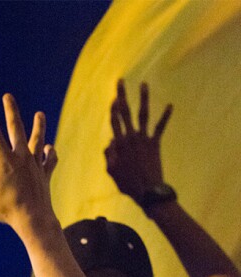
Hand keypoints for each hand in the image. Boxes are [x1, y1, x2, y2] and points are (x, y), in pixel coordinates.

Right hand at [0, 94, 58, 233]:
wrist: (33, 220)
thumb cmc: (5, 208)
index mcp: (3, 159)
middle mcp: (21, 157)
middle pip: (17, 128)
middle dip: (11, 111)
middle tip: (8, 96)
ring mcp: (35, 164)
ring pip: (38, 140)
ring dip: (39, 126)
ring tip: (40, 114)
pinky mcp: (45, 174)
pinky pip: (50, 160)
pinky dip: (50, 153)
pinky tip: (50, 148)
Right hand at [104, 79, 172, 202]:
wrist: (147, 191)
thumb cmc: (127, 184)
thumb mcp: (111, 171)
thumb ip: (108, 156)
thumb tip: (110, 142)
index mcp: (118, 145)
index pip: (114, 122)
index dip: (113, 108)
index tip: (113, 97)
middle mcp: (131, 138)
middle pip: (125, 112)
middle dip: (121, 96)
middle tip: (120, 81)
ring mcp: (144, 139)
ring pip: (143, 114)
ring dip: (143, 98)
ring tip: (143, 84)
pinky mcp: (155, 144)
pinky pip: (160, 127)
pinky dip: (165, 116)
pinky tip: (170, 105)